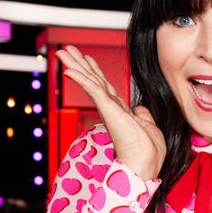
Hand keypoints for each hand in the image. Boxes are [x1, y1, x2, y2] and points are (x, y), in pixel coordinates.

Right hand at [55, 45, 165, 179]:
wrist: (146, 162)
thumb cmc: (147, 150)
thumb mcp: (147, 124)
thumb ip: (141, 113)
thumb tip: (139, 107)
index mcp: (119, 110)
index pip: (104, 85)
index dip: (94, 70)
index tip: (87, 58)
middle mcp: (111, 108)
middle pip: (92, 79)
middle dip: (79, 63)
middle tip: (66, 50)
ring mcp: (108, 109)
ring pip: (90, 81)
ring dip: (76, 65)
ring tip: (63, 53)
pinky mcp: (108, 110)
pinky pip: (93, 90)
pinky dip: (81, 79)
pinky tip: (69, 71)